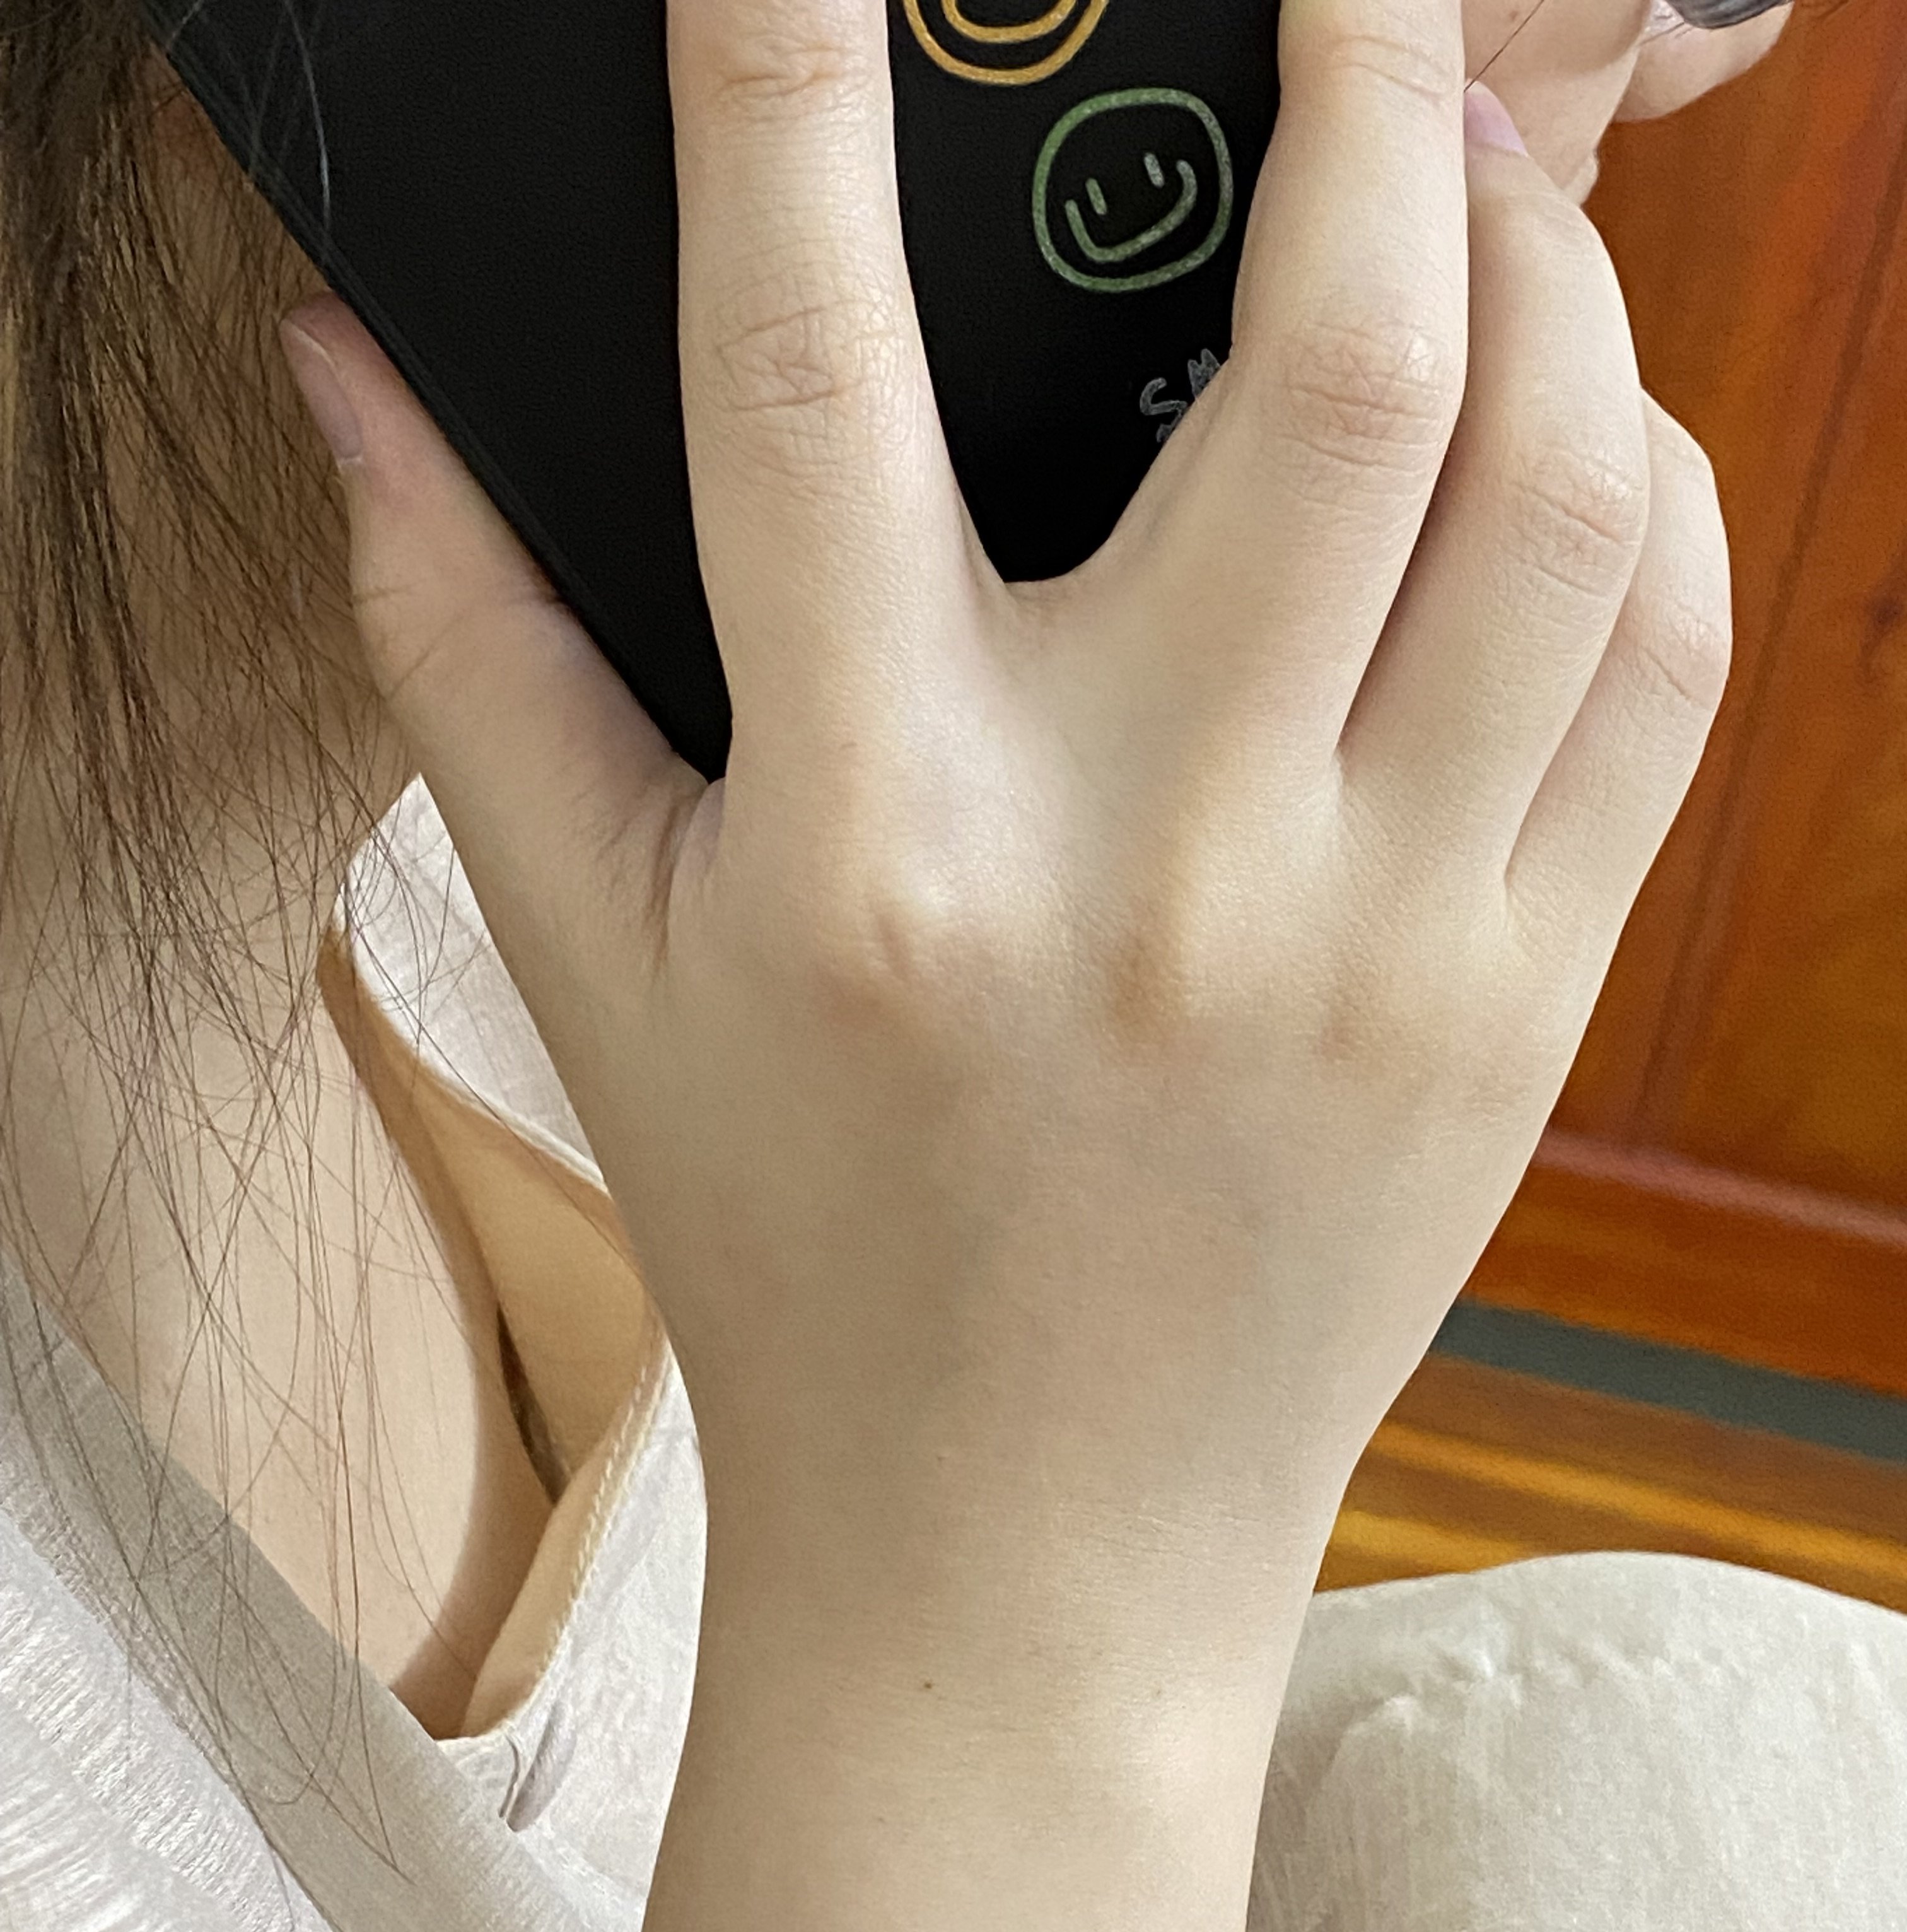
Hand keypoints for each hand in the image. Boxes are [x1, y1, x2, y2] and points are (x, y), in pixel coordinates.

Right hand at [282, 0, 1730, 1645]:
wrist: (1020, 1542)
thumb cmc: (799, 1249)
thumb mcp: (591, 958)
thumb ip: (463, 643)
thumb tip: (350, 361)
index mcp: (872, 848)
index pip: (806, 372)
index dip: (787, 83)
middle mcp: (1148, 869)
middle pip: (1337, 356)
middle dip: (1362, 82)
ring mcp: (1375, 938)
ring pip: (1558, 478)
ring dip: (1540, 265)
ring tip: (1464, 189)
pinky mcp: (1516, 1000)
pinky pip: (1659, 661)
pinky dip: (1643, 484)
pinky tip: (1557, 436)